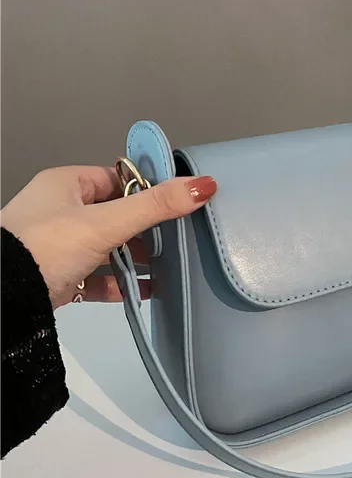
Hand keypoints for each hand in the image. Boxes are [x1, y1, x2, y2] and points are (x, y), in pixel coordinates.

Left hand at [0, 165, 216, 308]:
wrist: (4, 297)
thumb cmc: (48, 245)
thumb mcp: (107, 222)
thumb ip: (155, 206)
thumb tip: (205, 185)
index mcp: (67, 185)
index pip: (118, 180)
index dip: (148, 191)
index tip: (178, 206)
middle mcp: (61, 211)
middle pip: (116, 216)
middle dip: (147, 231)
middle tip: (179, 240)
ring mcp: (58, 246)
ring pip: (109, 248)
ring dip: (136, 259)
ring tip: (170, 268)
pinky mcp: (59, 276)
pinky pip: (98, 277)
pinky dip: (121, 283)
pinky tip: (147, 292)